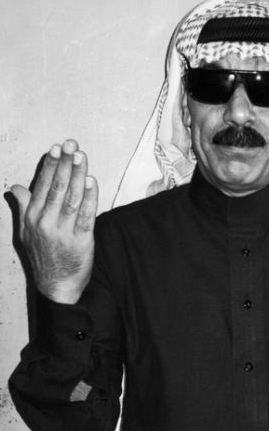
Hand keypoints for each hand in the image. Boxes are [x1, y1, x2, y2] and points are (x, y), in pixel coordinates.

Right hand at [11, 140, 97, 303]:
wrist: (56, 284)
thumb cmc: (43, 255)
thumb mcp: (25, 231)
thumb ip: (23, 207)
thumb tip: (15, 187)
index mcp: (33, 218)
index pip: (43, 186)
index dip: (51, 166)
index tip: (57, 148)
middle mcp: (46, 222)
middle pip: (58, 188)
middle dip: (65, 164)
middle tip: (72, 145)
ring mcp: (64, 232)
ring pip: (72, 198)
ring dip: (78, 176)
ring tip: (82, 157)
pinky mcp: (82, 241)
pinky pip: (87, 216)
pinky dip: (90, 198)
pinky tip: (92, 182)